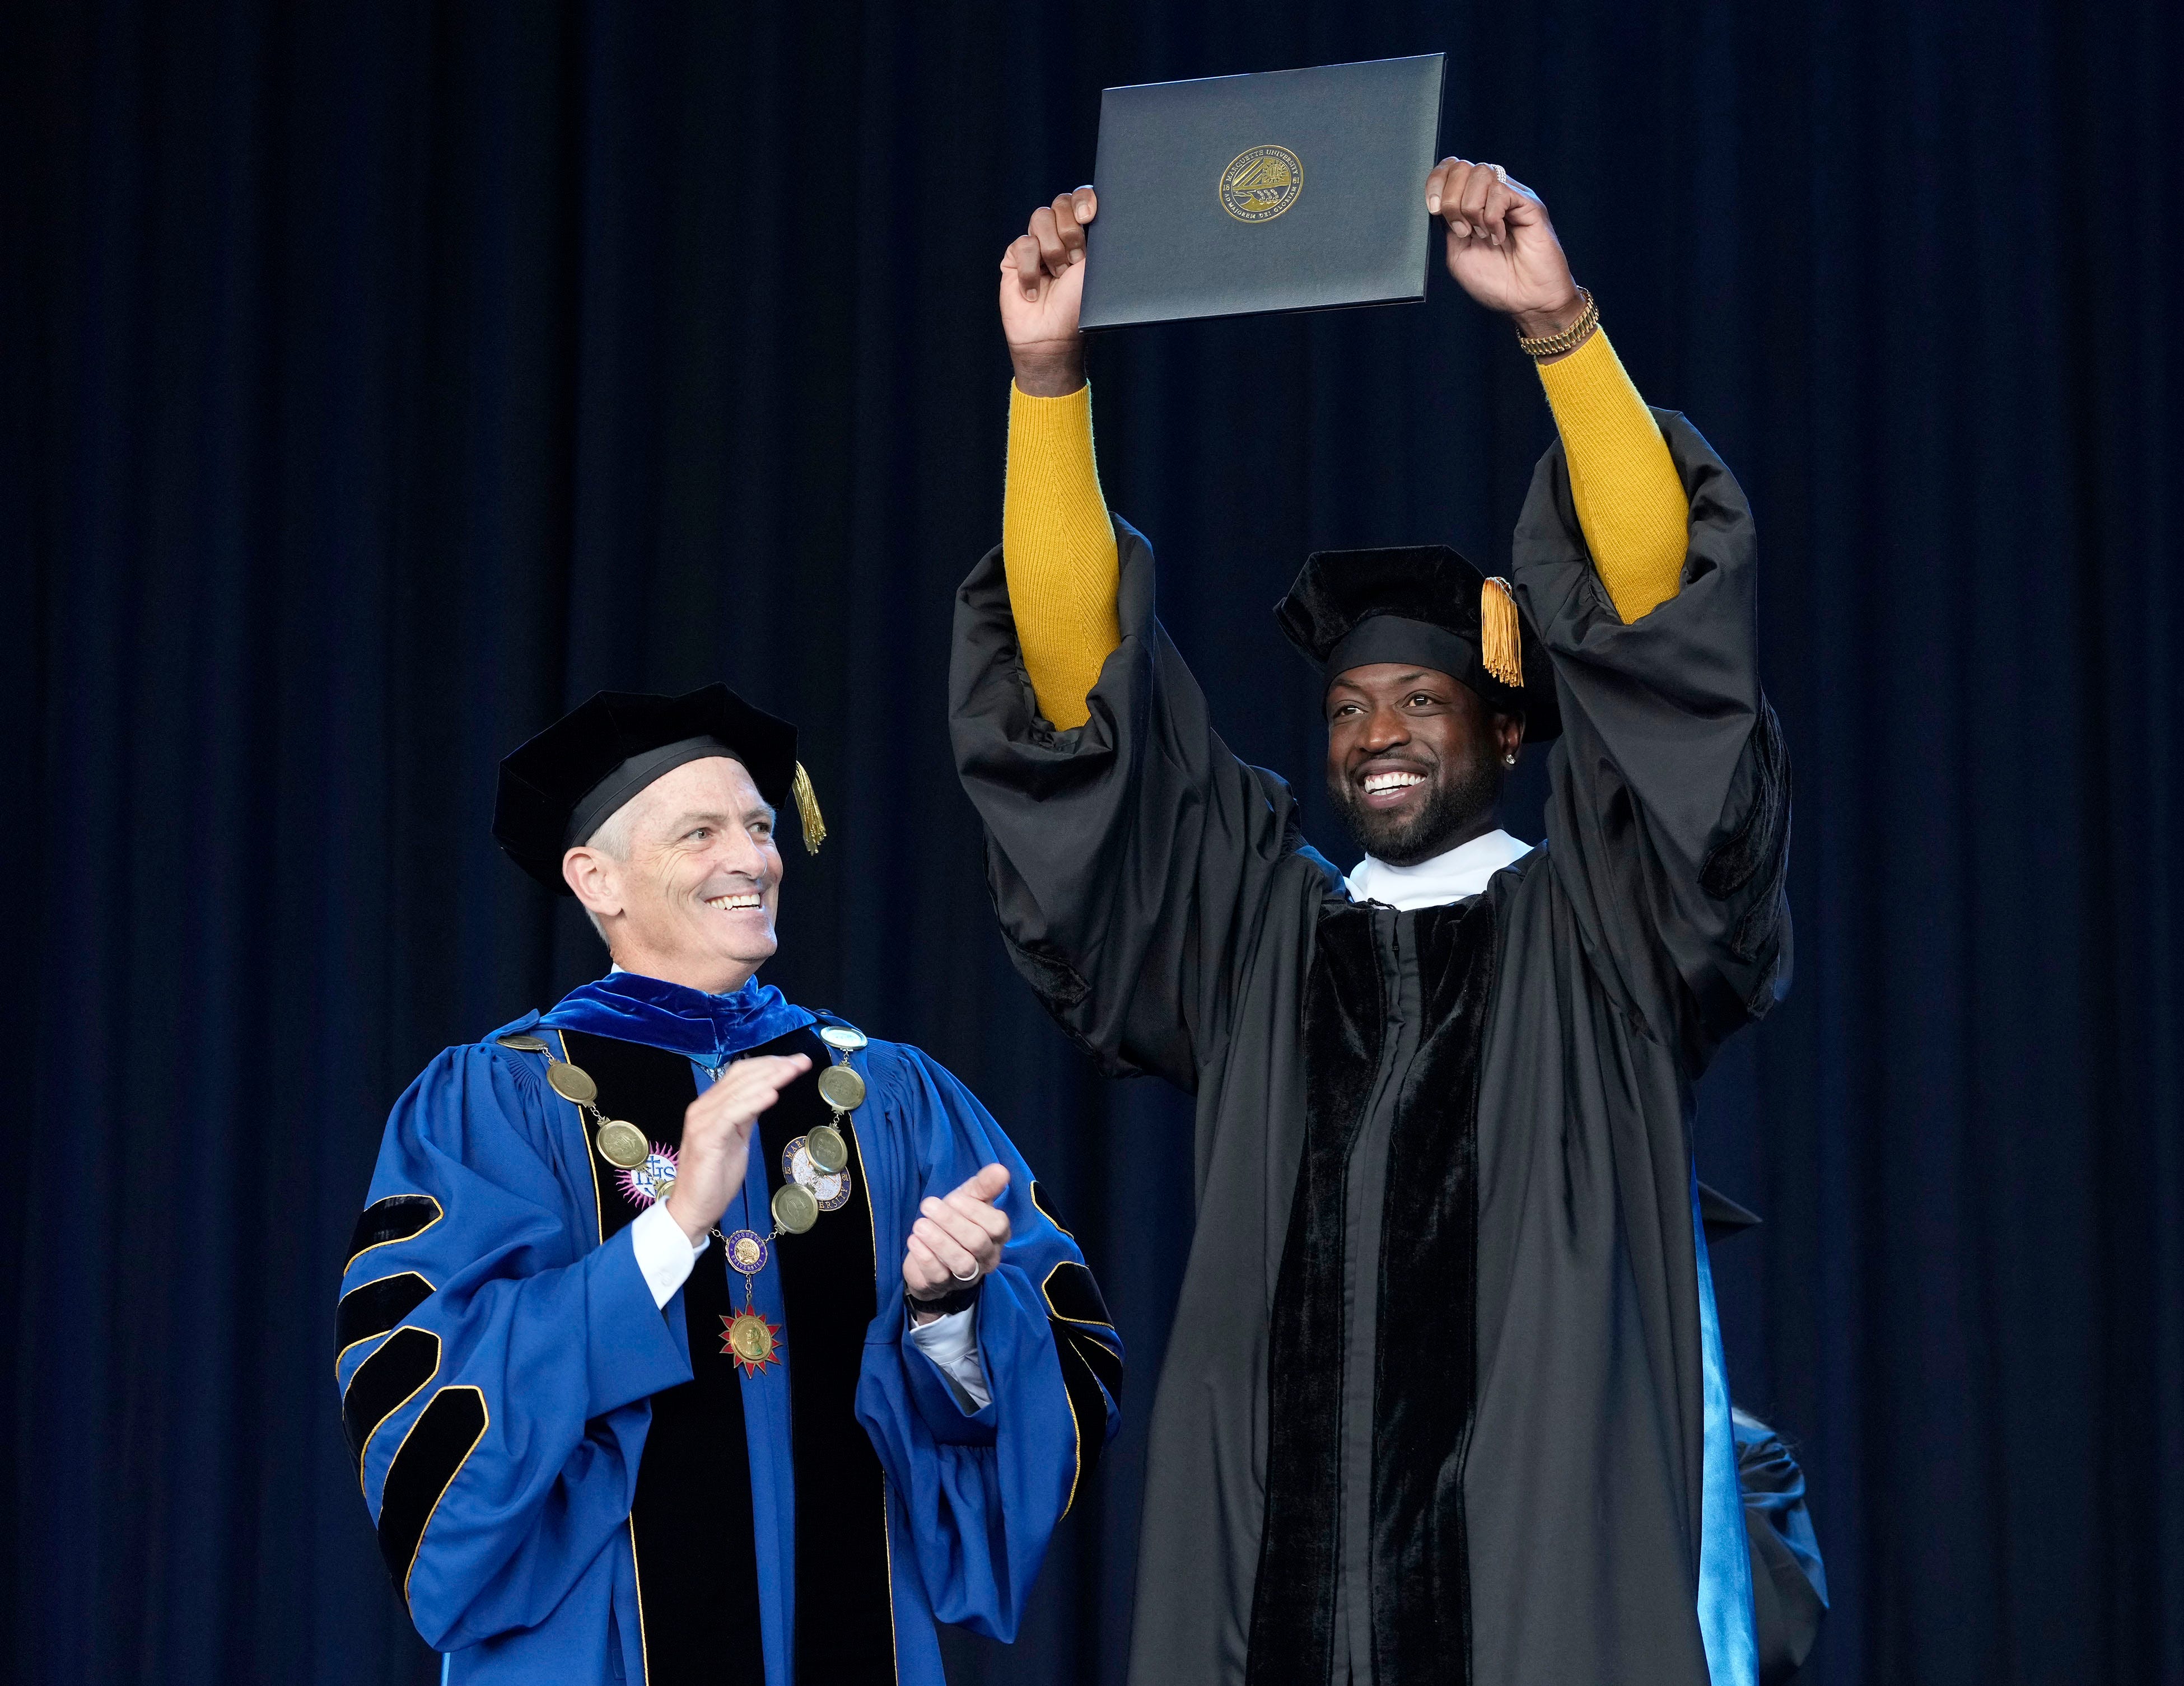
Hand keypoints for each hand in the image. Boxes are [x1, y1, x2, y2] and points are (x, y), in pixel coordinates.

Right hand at [662, 1054, 809, 1243]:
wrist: (694, 1207)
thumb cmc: (716, 1176)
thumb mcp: (737, 1139)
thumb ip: (746, 1115)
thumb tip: (766, 1094)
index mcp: (710, 1106)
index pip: (740, 1074)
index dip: (768, 1064)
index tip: (795, 1062)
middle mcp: (703, 1108)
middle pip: (741, 1077)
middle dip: (774, 1067)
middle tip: (801, 1061)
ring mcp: (702, 1122)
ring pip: (739, 1091)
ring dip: (769, 1079)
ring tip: (792, 1071)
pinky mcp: (706, 1138)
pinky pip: (731, 1114)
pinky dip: (753, 1102)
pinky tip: (772, 1095)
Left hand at [903, 1163, 1011, 1320]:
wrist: (930, 1253)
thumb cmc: (956, 1221)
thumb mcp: (968, 1199)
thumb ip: (984, 1185)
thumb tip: (1001, 1170)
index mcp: (997, 1236)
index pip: (997, 1225)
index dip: (975, 1210)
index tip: (953, 1198)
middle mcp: (986, 1259)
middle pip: (977, 1243)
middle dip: (951, 1222)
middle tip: (928, 1205)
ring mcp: (965, 1276)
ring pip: (961, 1263)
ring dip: (939, 1241)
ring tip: (919, 1224)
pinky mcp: (941, 1286)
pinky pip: (938, 1276)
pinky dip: (925, 1256)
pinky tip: (914, 1240)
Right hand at [998, 188, 1095, 396]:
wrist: (1053, 338)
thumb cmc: (1080, 309)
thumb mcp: (1097, 269)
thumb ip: (1097, 237)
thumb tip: (1098, 211)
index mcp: (1084, 234)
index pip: (1081, 198)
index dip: (1083, 199)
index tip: (1088, 216)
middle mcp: (1059, 235)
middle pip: (1060, 202)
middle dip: (1070, 231)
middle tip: (1075, 261)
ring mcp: (1036, 245)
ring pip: (1040, 217)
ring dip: (1053, 251)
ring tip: (1057, 277)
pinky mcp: (1014, 258)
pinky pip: (1023, 244)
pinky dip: (1031, 271)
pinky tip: (1035, 292)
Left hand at [1424, 159, 1584, 343]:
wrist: (1527, 301)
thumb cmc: (1496, 282)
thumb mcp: (1458, 254)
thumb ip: (1447, 225)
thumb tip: (1438, 201)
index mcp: (1472, 204)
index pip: (1450, 168)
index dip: (1436, 181)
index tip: (1433, 208)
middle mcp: (1490, 195)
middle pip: (1462, 167)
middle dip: (1452, 200)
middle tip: (1463, 231)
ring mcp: (1511, 197)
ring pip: (1481, 173)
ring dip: (1472, 208)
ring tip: (1482, 234)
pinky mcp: (1528, 203)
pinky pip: (1500, 191)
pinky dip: (1492, 217)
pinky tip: (1499, 236)